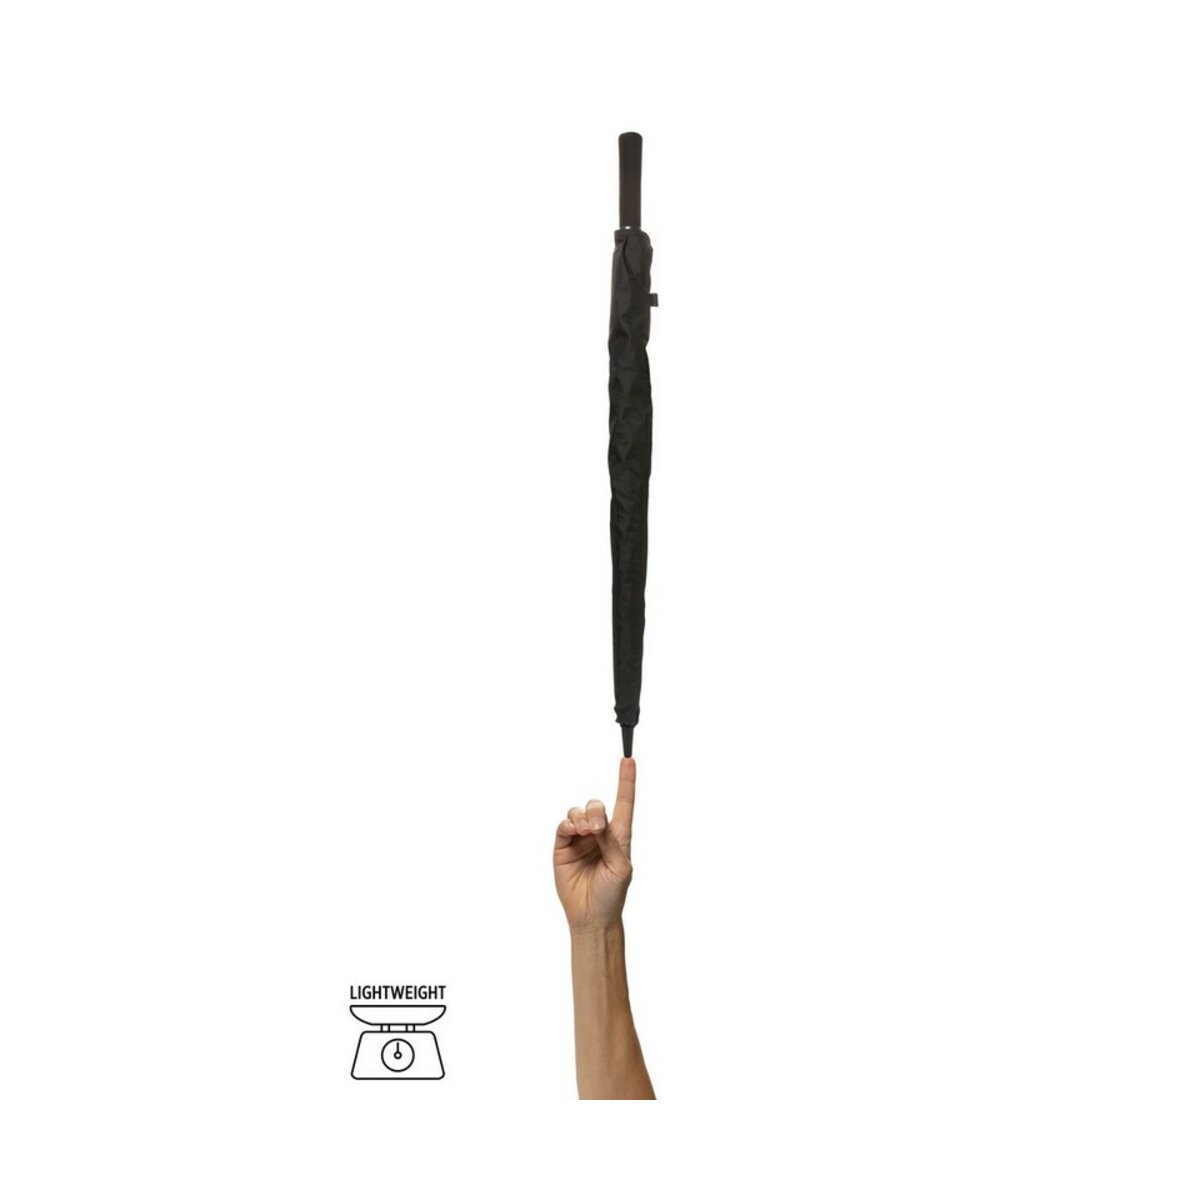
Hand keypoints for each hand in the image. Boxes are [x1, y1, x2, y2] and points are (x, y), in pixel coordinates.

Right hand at [553, 758, 636, 931]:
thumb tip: (598, 822)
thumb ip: (611, 843)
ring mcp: (580, 840)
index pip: (624, 803)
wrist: (591, 917)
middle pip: (596, 805)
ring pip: (578, 813)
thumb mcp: (621, 868)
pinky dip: (568, 824)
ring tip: (585, 832)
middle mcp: (599, 834)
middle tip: (596, 828)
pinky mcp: (563, 847)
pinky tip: (573, 832)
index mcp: (619, 837)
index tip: (628, 761)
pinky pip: (563, 826)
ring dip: (581, 817)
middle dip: (595, 810)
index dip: (626, 781)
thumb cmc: (612, 895)